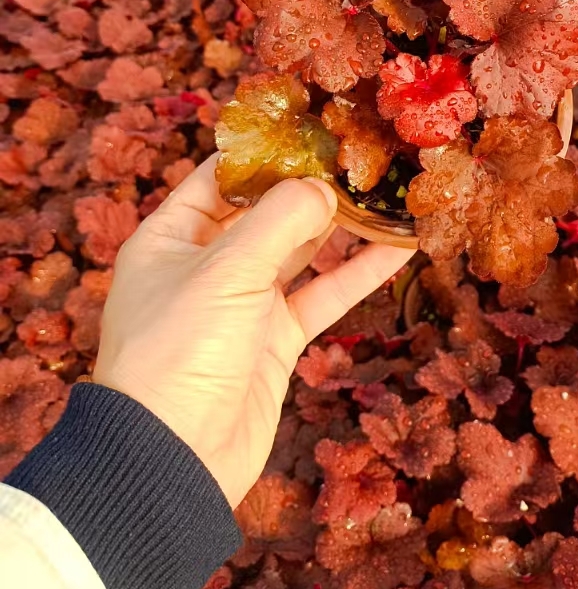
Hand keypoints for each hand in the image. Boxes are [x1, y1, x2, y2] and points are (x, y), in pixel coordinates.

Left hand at [93, 155, 411, 507]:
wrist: (173, 458)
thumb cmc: (179, 351)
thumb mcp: (226, 271)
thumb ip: (280, 219)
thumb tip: (324, 186)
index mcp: (169, 238)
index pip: (219, 178)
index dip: (264, 153)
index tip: (313, 129)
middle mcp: (205, 266)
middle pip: (265, 212)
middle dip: (311, 188)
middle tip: (362, 159)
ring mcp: (243, 304)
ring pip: (299, 252)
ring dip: (341, 228)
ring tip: (387, 195)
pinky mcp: (274, 340)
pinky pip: (320, 296)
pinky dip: (356, 275)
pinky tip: (396, 250)